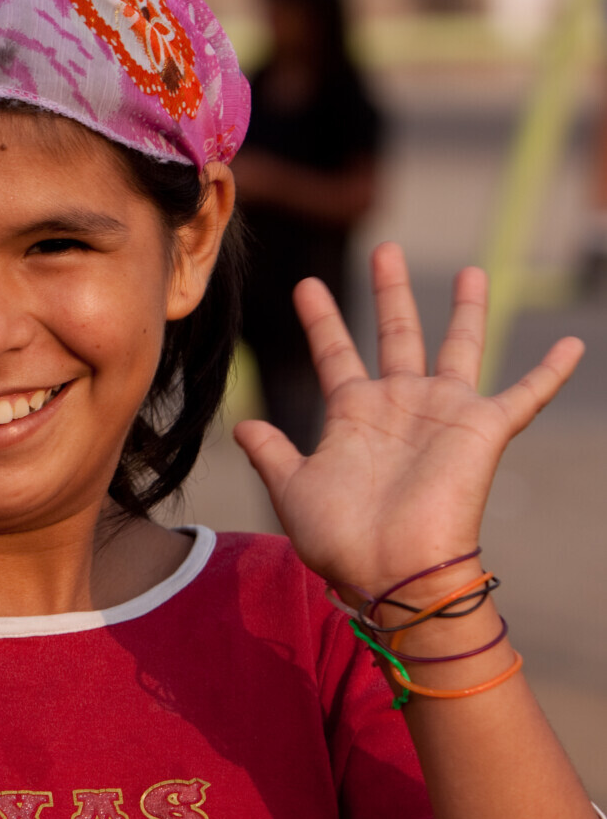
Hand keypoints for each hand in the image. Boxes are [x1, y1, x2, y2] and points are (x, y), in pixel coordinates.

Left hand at [232, 243, 581, 599]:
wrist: (391, 569)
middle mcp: (399, 406)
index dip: (321, 320)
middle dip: (389, 292)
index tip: (305, 285)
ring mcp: (442, 415)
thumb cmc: (340, 538)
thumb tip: (244, 424)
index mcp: (353, 416)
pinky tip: (573, 345)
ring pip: (458, 347)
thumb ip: (271, 453)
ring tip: (472, 270)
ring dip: (467, 310)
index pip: (334, 353)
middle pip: (395, 334)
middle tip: (384, 248)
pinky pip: (525, 395)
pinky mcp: (482, 430)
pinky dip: (550, 372)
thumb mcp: (293, 488)